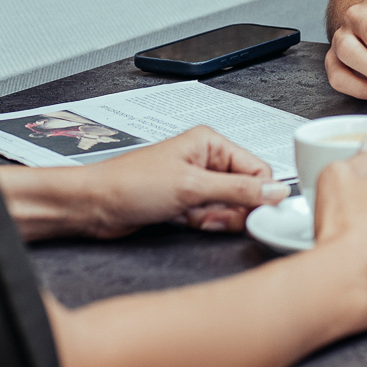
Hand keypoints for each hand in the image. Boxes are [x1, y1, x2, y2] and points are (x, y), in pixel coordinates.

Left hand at [77, 126, 288, 236]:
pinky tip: (187, 222)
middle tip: (217, 217)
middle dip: (234, 209)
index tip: (260, 214)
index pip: (256, 168)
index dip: (260, 194)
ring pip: (228, 207)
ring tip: (196, 218)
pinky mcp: (186, 203)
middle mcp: (206, 160)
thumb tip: (275, 191)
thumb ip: (238, 190)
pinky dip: (204, 223)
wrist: (91, 207)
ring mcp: (196, 183)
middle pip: (244, 190)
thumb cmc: (129, 184)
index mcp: (211, 143)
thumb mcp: (191, 187)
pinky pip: (211, 216)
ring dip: (216, 218)